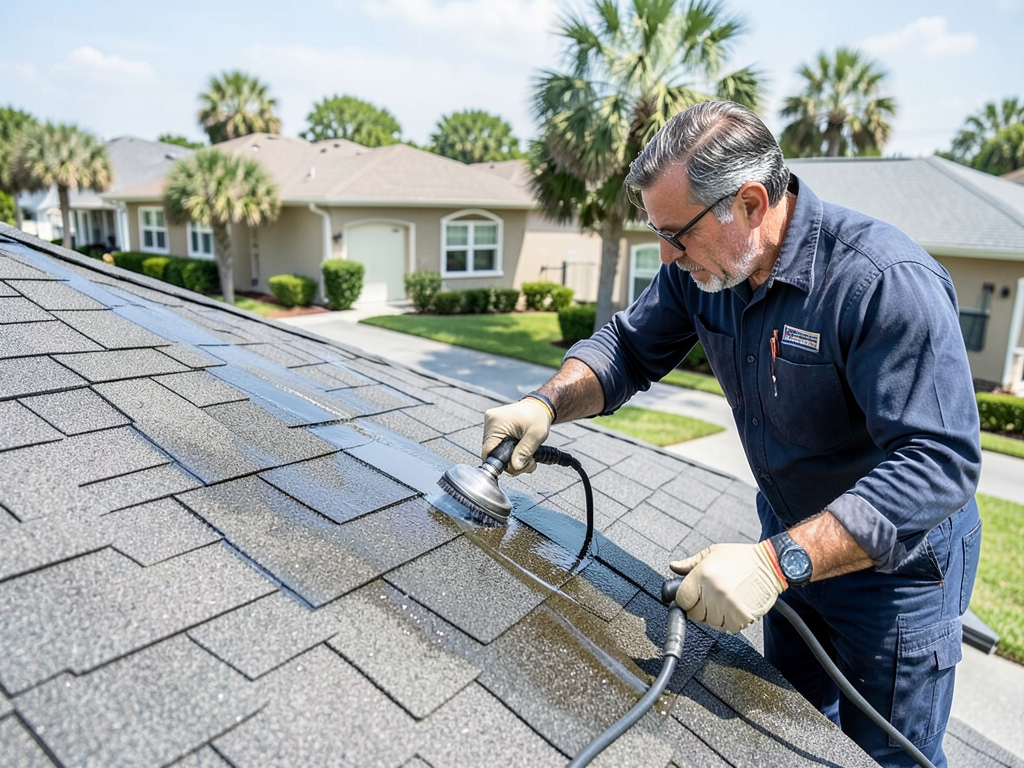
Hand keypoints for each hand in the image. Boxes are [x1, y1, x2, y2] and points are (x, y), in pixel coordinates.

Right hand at [482, 398, 552, 473]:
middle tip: (528, 462)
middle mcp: (490, 422)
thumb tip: (515, 467)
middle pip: (492, 453)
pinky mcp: (494, 428)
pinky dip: (509, 451)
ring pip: (495, 451)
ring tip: (526, 455)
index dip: (502, 463)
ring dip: (511, 458)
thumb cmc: (538, 416)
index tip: (516, 466)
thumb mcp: (536, 435)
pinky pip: (497, 446)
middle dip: (510, 462)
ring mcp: (490, 425)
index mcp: (497, 422)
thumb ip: (525, 452)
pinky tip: (519, 449)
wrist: (539, 406)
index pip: (489, 451)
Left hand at [670, 542, 785, 632]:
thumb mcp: (712, 553)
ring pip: (711, 622)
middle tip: (712, 596)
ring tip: (726, 599)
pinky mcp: (740, 617)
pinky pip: (727, 627)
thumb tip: (674, 566)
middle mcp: (713, 592)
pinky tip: (735, 606)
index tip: (692, 597)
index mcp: (702, 575)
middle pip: (695, 613)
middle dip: (701, 607)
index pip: (682, 599)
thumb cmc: (742, 557)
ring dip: (716, 615)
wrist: (771, 564)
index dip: (686, 599)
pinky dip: (730, 621)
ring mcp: (727, 606)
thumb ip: (690, 563)